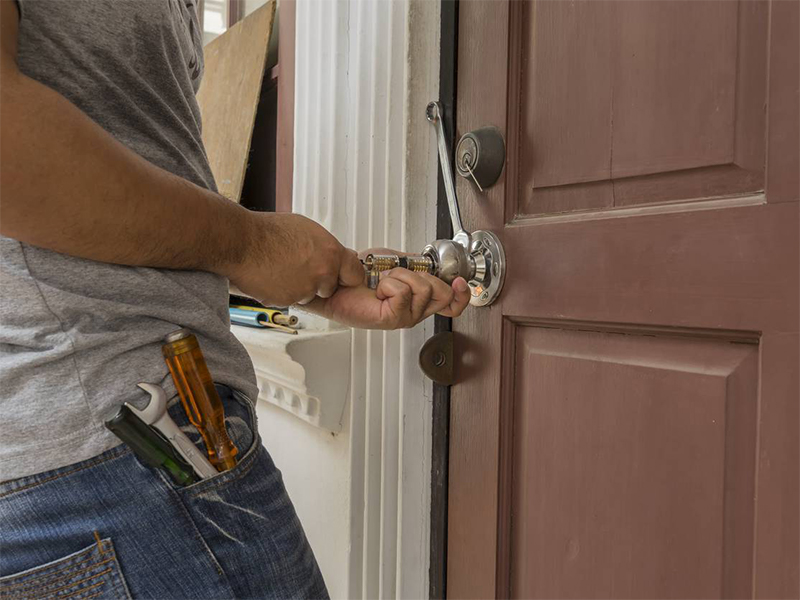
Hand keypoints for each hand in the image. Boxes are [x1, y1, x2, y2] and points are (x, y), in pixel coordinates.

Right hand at [228, 212, 363, 306]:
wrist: (242, 242)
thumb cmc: (269, 232)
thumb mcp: (307, 229)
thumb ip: (325, 246)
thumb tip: (333, 253)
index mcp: (331, 252)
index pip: (355, 274)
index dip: (346, 275)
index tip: (342, 275)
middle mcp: (322, 272)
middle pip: (330, 287)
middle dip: (319, 282)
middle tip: (300, 267)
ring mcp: (306, 288)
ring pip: (309, 294)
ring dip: (299, 287)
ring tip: (282, 269)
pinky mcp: (289, 300)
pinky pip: (291, 300)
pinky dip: (283, 292)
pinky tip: (273, 277)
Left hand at [305, 267, 470, 329]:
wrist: (339, 281)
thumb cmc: (361, 275)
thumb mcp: (397, 263)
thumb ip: (416, 265)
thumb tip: (431, 262)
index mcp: (419, 300)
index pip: (453, 304)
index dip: (463, 295)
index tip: (459, 282)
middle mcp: (415, 311)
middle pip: (442, 294)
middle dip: (423, 275)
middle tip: (398, 275)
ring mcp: (405, 317)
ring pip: (423, 289)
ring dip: (400, 276)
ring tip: (384, 281)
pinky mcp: (393, 318)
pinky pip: (403, 292)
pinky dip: (389, 284)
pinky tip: (378, 290)